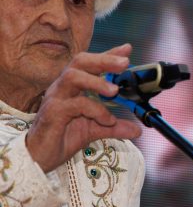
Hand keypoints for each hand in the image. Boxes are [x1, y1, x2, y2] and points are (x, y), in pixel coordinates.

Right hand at [25, 45, 141, 172]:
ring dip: (96, 81)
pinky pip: (75, 104)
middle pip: (79, 62)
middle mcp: (62, 88)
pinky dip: (95, 110)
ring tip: (115, 90)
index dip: (107, 55)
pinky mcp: (52, 113)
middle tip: (125, 62)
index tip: (127, 49)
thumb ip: (114, 126)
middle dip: (103, 59)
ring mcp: (55, 98)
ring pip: (72, 76)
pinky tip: (107, 119)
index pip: (89, 64)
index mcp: (72, 87)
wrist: (41, 157)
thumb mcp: (95, 130)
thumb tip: (138, 129)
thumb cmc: (63, 137)